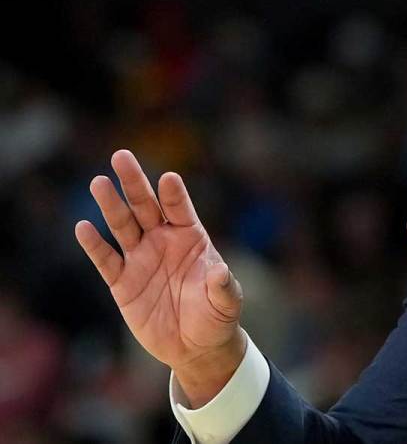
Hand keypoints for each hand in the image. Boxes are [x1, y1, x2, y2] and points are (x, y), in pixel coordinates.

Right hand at [74, 150, 245, 405]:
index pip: (181, 210)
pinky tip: (83, 227)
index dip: (175, 195)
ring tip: (99, 182)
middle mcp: (164, 242)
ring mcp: (141, 259)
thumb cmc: (217, 317)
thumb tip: (220, 271)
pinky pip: (106, 260)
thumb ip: (222, 286)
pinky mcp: (122, 283)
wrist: (195, 347)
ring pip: (123, 226)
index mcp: (192, 238)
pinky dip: (94, 244)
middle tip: (122, 156)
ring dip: (111, 205)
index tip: (168, 178)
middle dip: (134, 183)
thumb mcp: (226, 301)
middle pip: (146, 206)